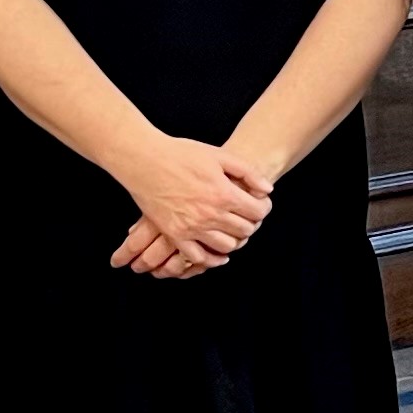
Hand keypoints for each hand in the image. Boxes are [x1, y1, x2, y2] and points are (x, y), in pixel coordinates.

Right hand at [116, 136, 270, 272]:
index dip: (263, 208)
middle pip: (245, 231)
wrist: (145, 160)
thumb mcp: (220, 155)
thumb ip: (248, 172)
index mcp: (224, 194)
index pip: (257, 212)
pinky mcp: (175, 235)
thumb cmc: (181, 154)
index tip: (260, 204)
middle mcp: (211, 214)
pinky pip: (198, 257)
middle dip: (251, 223)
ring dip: (234, 240)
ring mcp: (192, 227)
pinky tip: (216, 252)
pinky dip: (211, 258)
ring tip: (231, 230)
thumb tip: (267, 189)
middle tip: (247, 216)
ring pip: (226, 246)